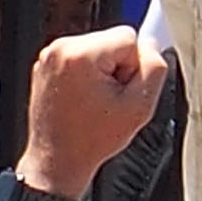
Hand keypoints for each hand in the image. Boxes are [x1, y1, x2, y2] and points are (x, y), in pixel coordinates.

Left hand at [17, 25, 167, 198]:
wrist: (57, 162)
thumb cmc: (91, 141)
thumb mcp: (140, 107)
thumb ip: (155, 68)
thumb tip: (151, 45)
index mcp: (80, 55)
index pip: (130, 38)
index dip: (134, 68)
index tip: (120, 92)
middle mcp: (60, 49)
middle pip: (113, 41)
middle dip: (118, 67)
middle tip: (108, 99)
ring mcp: (49, 57)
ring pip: (100, 48)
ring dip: (104, 71)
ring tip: (94, 101)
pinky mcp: (46, 65)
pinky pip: (83, 56)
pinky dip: (88, 74)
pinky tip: (83, 99)